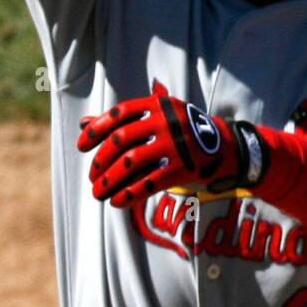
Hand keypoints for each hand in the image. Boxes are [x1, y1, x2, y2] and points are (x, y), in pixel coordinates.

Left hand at [77, 94, 267, 207]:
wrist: (224, 147)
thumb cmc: (182, 130)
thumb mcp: (157, 116)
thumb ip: (123, 120)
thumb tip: (83, 124)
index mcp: (158, 105)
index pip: (119, 114)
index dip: (96, 130)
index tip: (81, 146)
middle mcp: (166, 122)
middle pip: (121, 140)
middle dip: (100, 160)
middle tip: (91, 175)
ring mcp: (175, 145)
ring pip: (131, 163)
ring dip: (109, 180)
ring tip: (97, 193)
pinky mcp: (183, 168)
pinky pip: (149, 183)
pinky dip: (129, 194)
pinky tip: (117, 201)